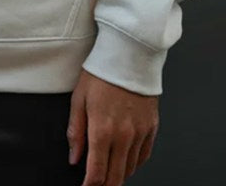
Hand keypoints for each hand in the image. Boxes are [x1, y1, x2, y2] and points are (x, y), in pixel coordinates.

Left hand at [67, 69, 158, 185]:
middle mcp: (124, 136)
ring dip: (118, 176)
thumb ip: (76, 131)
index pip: (97, 173)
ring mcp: (140, 132)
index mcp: (102, 130)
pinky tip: (126, 161)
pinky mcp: (151, 126)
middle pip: (115, 178)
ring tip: (108, 173)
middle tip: (96, 185)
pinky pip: (144, 155)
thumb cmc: (102, 71)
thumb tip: (74, 158)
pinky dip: (134, 163)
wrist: (130, 53)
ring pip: (130, 169)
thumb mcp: (79, 98)